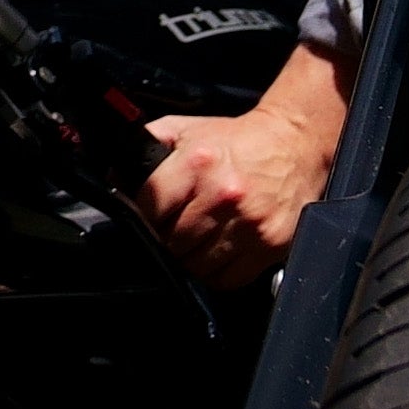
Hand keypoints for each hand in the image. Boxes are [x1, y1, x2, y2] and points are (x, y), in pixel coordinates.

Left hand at [138, 102, 338, 290]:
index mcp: (198, 163)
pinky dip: (217, 272)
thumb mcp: (187, 130)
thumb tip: (114, 178)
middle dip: (167, 239)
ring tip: (198, 239)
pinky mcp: (269, 244)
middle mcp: (223, 195)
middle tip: (175, 229)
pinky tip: (219, 251)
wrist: (294, 144)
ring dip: (191, 259)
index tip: (149, 218)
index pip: (150, 208)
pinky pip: (227, 279)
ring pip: (197, 266)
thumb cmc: (237, 141)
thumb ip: (147, 149)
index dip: (144, 217)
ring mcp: (248, 223)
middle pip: (172, 243)